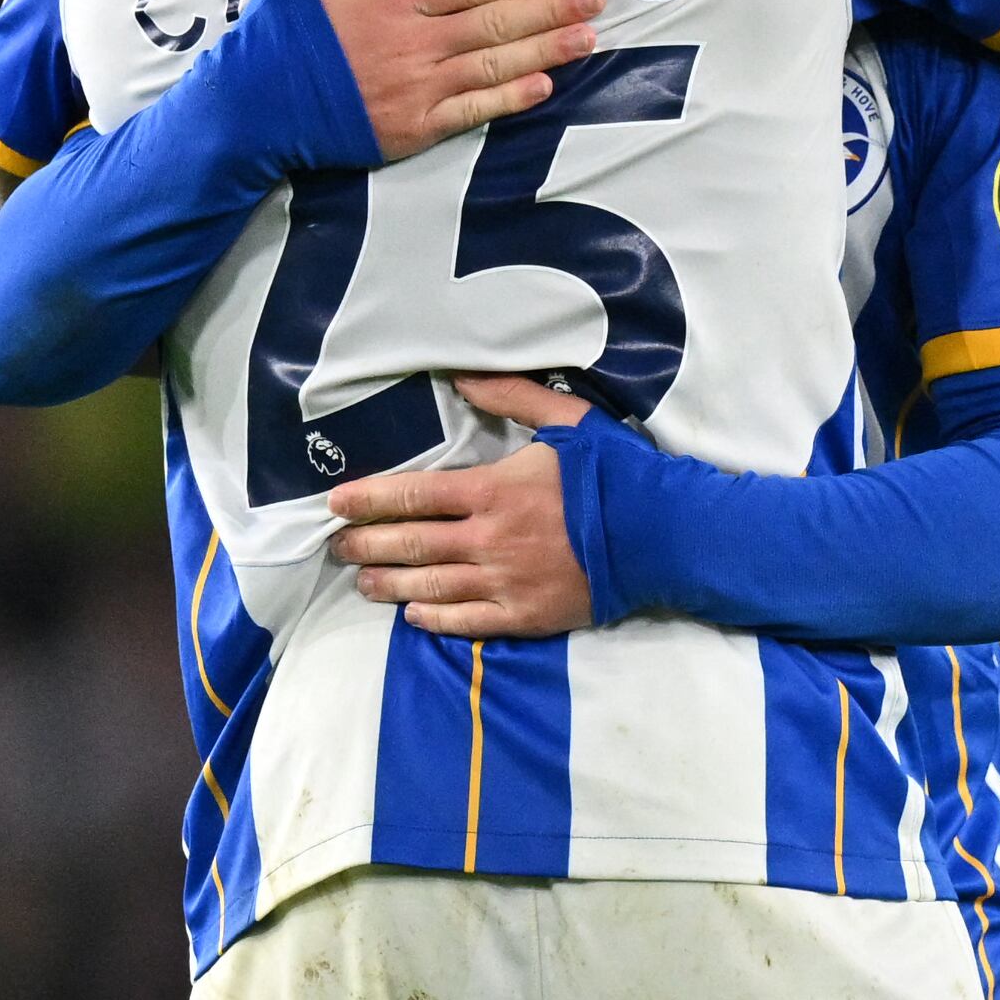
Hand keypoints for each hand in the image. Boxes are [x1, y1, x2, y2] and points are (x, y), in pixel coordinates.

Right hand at [272, 0, 605, 161]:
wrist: (248, 108)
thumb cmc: (273, 37)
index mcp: (393, 0)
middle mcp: (415, 43)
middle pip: (498, 22)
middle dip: (552, 9)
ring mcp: (417, 89)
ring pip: (496, 66)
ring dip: (546, 51)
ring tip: (587, 38)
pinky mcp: (411, 130)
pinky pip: (473, 113)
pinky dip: (510, 100)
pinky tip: (544, 87)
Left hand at [326, 374, 599, 636]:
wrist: (663, 535)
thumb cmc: (615, 473)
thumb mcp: (567, 419)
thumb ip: (511, 395)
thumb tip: (459, 376)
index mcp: (494, 490)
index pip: (414, 495)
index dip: (370, 500)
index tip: (337, 504)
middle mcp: (490, 540)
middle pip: (412, 544)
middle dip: (366, 544)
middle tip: (336, 547)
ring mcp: (506, 583)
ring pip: (431, 587)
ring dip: (390, 585)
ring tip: (362, 582)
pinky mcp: (526, 616)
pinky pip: (467, 623)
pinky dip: (434, 620)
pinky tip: (413, 616)